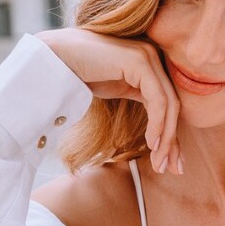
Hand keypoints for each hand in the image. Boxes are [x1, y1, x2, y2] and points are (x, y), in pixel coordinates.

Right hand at [34, 28, 181, 174]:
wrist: (50, 56)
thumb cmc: (79, 73)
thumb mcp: (117, 89)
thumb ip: (140, 99)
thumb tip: (158, 132)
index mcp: (152, 64)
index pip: (170, 104)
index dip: (172, 135)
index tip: (170, 163)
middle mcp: (154, 57)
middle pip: (174, 106)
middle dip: (173, 141)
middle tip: (173, 169)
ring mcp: (148, 57)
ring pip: (169, 105)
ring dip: (166, 138)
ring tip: (160, 163)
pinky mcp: (139, 62)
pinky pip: (157, 100)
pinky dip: (158, 124)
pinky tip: (152, 144)